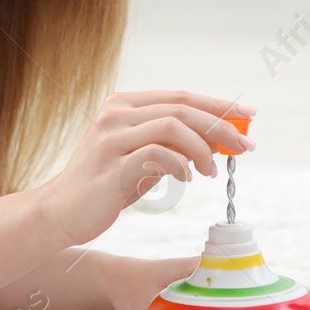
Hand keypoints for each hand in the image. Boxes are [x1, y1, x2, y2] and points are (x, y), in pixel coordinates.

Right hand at [41, 90, 254, 245]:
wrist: (61, 213)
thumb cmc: (107, 185)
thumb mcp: (143, 157)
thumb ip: (173, 143)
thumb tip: (221, 138)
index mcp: (124, 104)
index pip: (181, 97)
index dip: (217, 104)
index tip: (248, 115)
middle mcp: (116, 114)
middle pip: (182, 109)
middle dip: (221, 126)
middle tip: (245, 146)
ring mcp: (111, 137)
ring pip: (173, 126)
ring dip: (203, 148)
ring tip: (211, 170)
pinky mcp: (111, 165)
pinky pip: (158, 155)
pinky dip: (180, 164)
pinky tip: (187, 178)